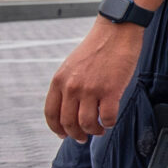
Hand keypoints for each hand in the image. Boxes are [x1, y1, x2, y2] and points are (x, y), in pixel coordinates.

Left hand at [45, 17, 144, 140]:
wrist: (116, 30)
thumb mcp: (72, 65)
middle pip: (68, 123)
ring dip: (94, 131)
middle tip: (83, 137)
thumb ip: (68, 85)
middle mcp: (72, 87)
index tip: (63, 135)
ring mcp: (91, 89)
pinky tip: (111, 120)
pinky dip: (109, 123)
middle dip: (76, 135)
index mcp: (59, 80)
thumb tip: (70, 107)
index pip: (51, 114)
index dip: (56, 129)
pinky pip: (108, 117)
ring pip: (87, 124)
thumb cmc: (98, 46)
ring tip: (100, 129)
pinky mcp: (111, 90)